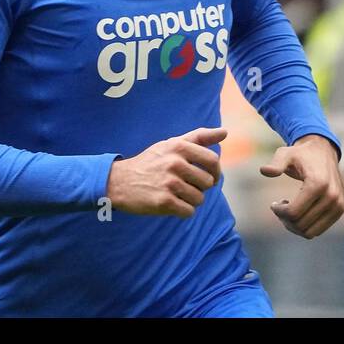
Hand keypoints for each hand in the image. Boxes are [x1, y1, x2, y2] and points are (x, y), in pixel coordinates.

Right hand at [105, 127, 224, 217]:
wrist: (119, 181)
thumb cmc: (150, 162)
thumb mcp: (171, 144)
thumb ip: (199, 137)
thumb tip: (225, 132)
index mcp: (178, 147)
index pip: (213, 160)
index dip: (214, 171)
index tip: (208, 176)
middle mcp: (175, 163)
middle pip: (208, 182)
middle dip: (200, 187)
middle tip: (184, 186)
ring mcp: (169, 183)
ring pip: (199, 199)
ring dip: (190, 200)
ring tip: (175, 194)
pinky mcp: (164, 202)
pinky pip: (188, 211)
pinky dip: (182, 211)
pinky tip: (170, 204)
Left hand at [260, 134, 343, 238]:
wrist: (323, 151)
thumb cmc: (301, 154)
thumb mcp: (286, 154)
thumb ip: (276, 164)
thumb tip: (264, 171)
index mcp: (318, 184)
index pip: (293, 212)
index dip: (279, 212)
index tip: (274, 204)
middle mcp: (331, 196)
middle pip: (300, 224)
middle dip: (285, 220)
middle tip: (280, 207)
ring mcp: (338, 205)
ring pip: (310, 232)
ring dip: (295, 227)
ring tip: (288, 211)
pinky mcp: (340, 210)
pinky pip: (319, 230)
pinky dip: (305, 227)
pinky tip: (300, 212)